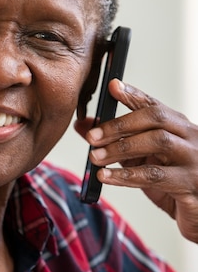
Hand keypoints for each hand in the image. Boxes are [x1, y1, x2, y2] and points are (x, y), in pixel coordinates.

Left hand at [74, 79, 197, 242]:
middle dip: (119, 125)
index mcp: (178, 128)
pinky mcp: (189, 185)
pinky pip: (155, 176)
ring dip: (120, 148)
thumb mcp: (141, 159)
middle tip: (91, 137)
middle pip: (155, 119)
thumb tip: (83, 126)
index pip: (154, 106)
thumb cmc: (171, 182)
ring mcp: (193, 160)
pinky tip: (106, 177)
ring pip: (157, 142)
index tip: (112, 86)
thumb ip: (115, 141)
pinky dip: (126, 175)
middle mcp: (190, 138)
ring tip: (94, 157)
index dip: (133, 95)